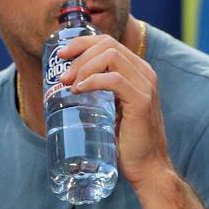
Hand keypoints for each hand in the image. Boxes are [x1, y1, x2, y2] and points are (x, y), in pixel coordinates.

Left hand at [58, 31, 170, 186]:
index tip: (61, 55)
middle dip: (79, 54)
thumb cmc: (126, 141)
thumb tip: (66, 84)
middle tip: (61, 75)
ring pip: (110, 56)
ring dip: (83, 66)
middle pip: (107, 44)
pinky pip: (114, 79)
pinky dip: (92, 80)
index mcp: (138, 71)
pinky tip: (80, 89)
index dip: (81, 43)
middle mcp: (145, 73)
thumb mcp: (112, 109)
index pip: (109, 42)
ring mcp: (146, 85)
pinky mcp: (142, 100)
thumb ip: (100, 93)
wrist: (146, 167)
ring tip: (69, 84)